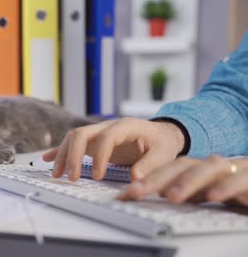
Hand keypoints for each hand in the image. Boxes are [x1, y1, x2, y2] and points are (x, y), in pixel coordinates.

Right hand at [43, 118, 185, 180]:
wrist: (160, 134)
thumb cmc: (162, 143)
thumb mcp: (164, 154)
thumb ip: (150, 165)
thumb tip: (135, 177)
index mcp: (125, 126)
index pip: (106, 138)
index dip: (100, 157)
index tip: (98, 176)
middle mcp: (107, 126)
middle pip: (82, 134)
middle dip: (73, 155)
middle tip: (72, 177)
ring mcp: (98, 132)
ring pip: (74, 138)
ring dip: (63, 155)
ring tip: (57, 174)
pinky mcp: (94, 140)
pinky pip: (73, 142)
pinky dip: (60, 151)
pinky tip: (47, 158)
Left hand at [118, 156, 247, 205]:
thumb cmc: (233, 189)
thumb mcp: (201, 194)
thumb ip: (180, 192)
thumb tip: (151, 196)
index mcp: (195, 168)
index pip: (166, 170)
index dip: (145, 180)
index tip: (125, 195)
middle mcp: (209, 166)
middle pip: (180, 166)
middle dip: (156, 179)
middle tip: (136, 192)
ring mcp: (231, 169)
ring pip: (207, 169)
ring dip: (188, 182)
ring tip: (171, 196)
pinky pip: (238, 179)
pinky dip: (225, 186)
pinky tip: (213, 196)